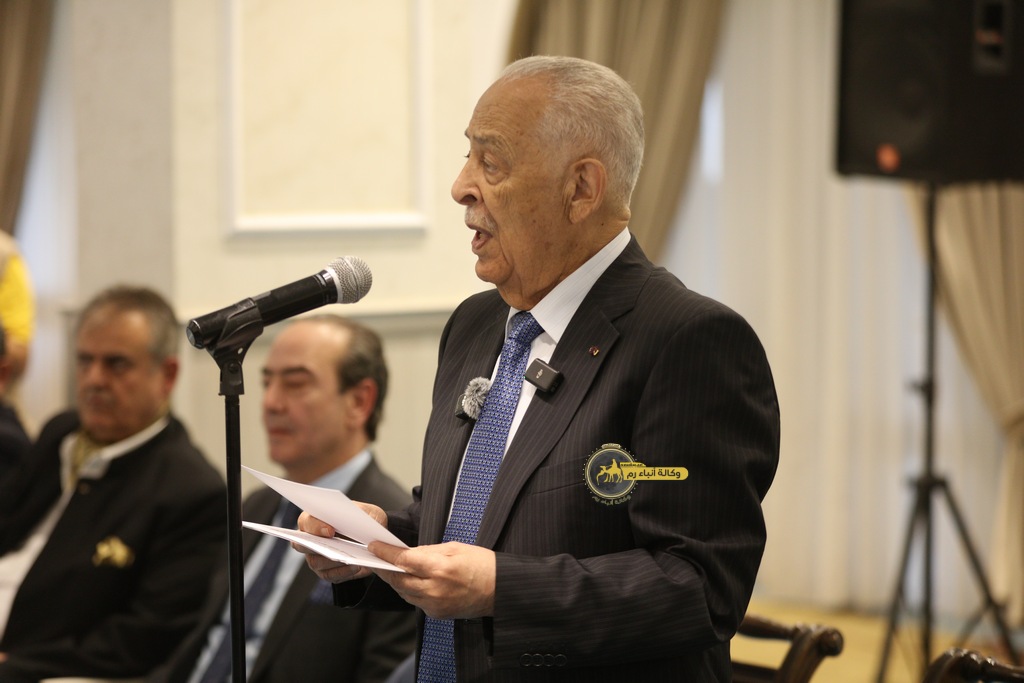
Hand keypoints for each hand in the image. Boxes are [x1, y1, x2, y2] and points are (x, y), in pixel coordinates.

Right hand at [293, 505, 384, 583]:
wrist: (374, 539)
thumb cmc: (365, 520)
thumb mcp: (368, 512)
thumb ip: (363, 514)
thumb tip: (360, 523)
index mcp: (315, 518)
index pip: (306, 521)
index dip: (315, 526)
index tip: (330, 531)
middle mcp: (310, 539)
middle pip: (302, 545)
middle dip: (317, 547)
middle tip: (337, 548)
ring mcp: (315, 556)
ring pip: (315, 562)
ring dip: (333, 562)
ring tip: (352, 559)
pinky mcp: (325, 571)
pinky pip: (329, 575)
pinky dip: (343, 572)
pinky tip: (356, 567)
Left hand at [368, 541, 495, 619]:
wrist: (500, 590)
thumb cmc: (482, 565)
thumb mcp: (455, 548)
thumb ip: (428, 551)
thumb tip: (407, 553)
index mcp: (441, 568)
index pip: (404, 561)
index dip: (386, 554)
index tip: (374, 547)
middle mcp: (435, 589)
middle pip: (399, 580)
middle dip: (385, 569)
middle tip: (376, 558)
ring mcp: (435, 604)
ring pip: (404, 592)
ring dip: (396, 581)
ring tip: (390, 568)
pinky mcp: (436, 614)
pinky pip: (415, 601)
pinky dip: (409, 591)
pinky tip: (409, 581)